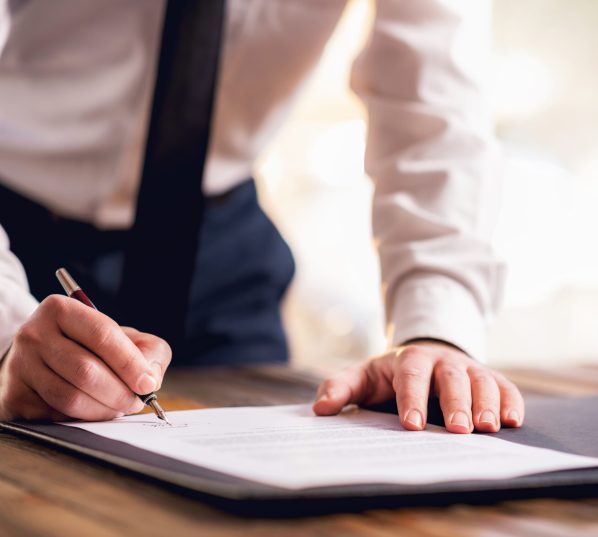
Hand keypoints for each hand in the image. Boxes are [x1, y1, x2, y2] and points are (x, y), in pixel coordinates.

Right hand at [0, 295, 171, 420]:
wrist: (44, 358)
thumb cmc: (92, 347)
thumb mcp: (125, 337)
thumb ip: (149, 350)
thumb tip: (150, 379)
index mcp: (61, 310)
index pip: (102, 335)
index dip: (129, 363)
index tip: (147, 384)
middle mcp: (34, 334)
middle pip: (86, 370)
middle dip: (119, 392)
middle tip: (136, 402)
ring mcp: (20, 365)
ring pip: (70, 397)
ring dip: (103, 409)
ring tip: (118, 407)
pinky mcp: (13, 395)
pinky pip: (55, 415)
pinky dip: (82, 419)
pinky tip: (92, 410)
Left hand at [313, 341, 523, 432]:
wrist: (424, 357)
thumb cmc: (390, 375)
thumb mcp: (363, 377)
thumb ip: (341, 387)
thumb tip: (320, 409)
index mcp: (410, 360)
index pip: (411, 377)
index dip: (412, 399)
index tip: (411, 425)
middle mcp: (443, 361)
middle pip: (452, 378)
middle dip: (455, 403)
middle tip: (458, 430)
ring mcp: (469, 368)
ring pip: (482, 381)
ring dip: (486, 403)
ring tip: (488, 428)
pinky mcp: (490, 378)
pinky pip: (506, 386)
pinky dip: (511, 402)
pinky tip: (512, 421)